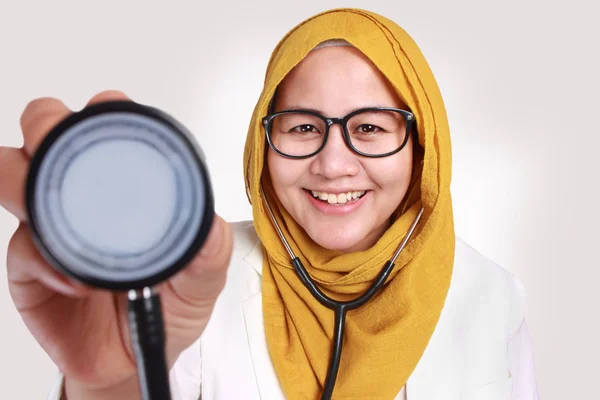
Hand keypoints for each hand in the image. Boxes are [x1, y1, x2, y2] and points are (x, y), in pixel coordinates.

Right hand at [1, 91, 232, 396]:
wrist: (130, 361)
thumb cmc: (168, 306)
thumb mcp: (201, 281)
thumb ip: (207, 255)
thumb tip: (208, 229)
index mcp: (129, 183)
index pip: (110, 127)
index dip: (107, 110)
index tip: (111, 110)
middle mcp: (84, 192)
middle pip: (50, 133)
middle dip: (49, 127)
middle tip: (63, 152)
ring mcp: (50, 224)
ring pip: (13, 173)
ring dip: (24, 180)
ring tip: (57, 217)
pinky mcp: (27, 263)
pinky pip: (21, 246)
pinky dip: (48, 261)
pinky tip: (79, 283)